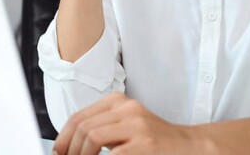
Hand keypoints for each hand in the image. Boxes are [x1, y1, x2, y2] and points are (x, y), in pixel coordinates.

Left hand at [53, 92, 210, 154]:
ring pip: (92, 137)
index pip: (80, 116)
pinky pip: (113, 154)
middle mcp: (127, 108)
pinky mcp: (145, 144)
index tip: (58, 152)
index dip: (63, 137)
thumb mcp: (126, 127)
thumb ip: (102, 129)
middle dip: (69, 149)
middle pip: (83, 127)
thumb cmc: (156, 142)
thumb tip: (69, 146)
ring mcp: (137, 125)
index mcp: (119, 101)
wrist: (191, 146)